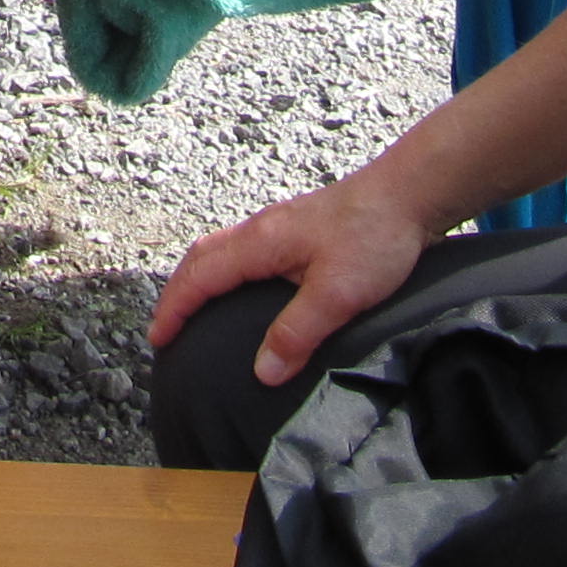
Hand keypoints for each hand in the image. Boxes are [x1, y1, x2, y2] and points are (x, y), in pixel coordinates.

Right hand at [147, 175, 437, 386]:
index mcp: (260, 243)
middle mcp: (261, 230)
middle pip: (201, 258)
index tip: (157, 339)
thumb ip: (297, 332)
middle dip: (177, 293)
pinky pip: (243, 249)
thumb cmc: (376, 236)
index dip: (175, 310)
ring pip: (221, 250)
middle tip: (165, 327)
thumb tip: (262, 372)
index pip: (200, 278)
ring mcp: (279, 226)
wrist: (409, 194)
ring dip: (199, 279)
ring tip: (195, 310)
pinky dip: (225, 271)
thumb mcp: (338, 293)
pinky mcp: (298, 229)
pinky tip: (244, 288)